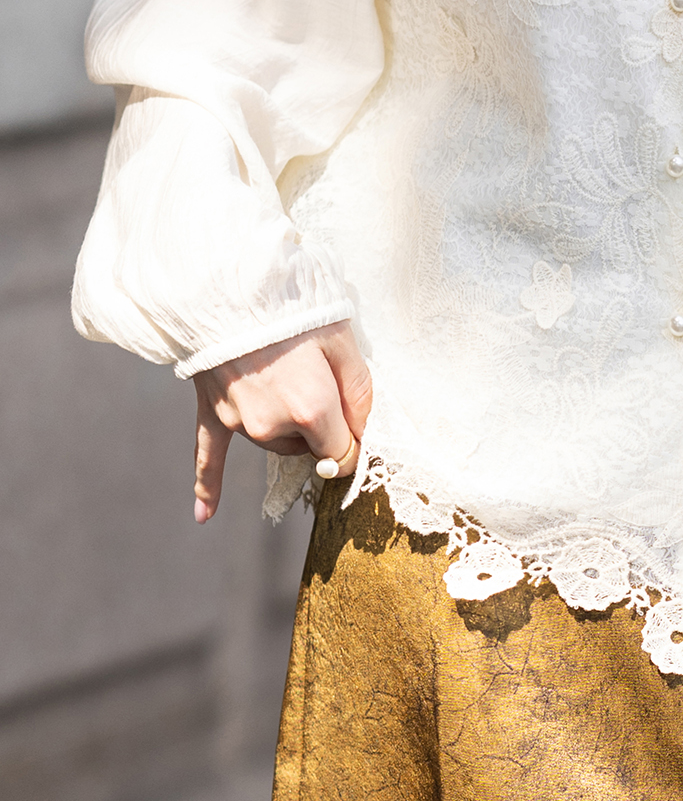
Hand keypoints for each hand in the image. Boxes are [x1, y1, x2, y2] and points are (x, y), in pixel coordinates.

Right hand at [192, 321, 372, 522]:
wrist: (230, 285)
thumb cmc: (293, 308)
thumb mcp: (343, 339)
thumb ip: (359, 391)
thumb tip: (361, 430)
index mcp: (311, 409)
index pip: (340, 456)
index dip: (352, 443)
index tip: (356, 429)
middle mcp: (272, 425)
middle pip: (306, 448)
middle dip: (318, 424)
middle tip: (317, 375)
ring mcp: (238, 422)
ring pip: (271, 441)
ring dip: (283, 424)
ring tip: (284, 375)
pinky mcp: (212, 413)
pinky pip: (208, 457)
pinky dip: (206, 486)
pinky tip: (203, 515)